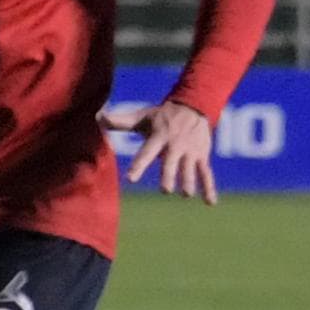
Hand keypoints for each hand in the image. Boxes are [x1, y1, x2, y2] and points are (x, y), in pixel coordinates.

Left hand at [103, 98, 217, 201]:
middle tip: (165, 190)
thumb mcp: (142, 117)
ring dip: (188, 181)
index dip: (139, 165)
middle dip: (169, 176)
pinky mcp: (201, 156)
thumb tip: (98, 117)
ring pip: (189, 169)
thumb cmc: (162, 116)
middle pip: (171, 163)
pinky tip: (210, 203)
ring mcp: (190, 151)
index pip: (146, 152)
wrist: (194, 105)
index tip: (131, 178)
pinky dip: (209, 188)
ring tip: (185, 194)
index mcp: (158, 138)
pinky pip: (206, 174)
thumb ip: (121, 121)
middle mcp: (175, 145)